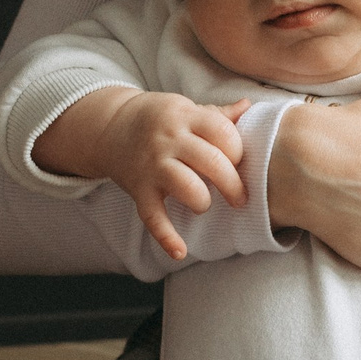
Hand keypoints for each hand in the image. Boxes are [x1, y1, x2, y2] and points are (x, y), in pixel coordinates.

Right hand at [33, 86, 248, 259]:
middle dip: (233, 185)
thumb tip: (249, 107)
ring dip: (203, 202)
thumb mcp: (186, 109)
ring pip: (188, 187)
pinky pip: (153, 216)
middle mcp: (169, 139)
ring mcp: (152, 165)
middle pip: (213, 162)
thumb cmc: (159, 119)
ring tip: (202, 204)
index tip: (237, 161)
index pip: (223, 132)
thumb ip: (217, 114)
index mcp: (186, 117)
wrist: (111, 126)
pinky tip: (179, 252)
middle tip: (239, 197)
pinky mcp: (138, 189)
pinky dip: (166, 237)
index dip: (238, 150)